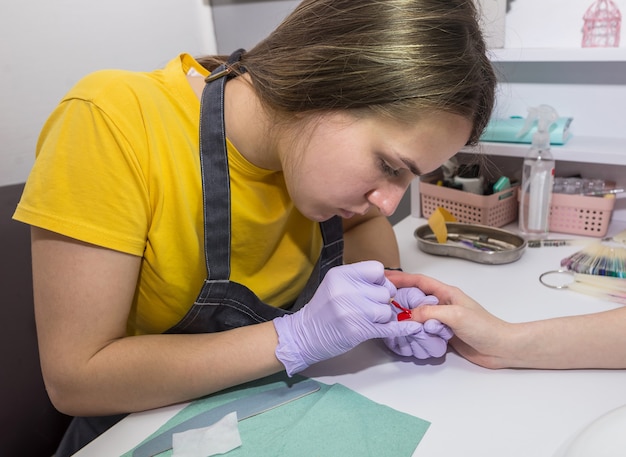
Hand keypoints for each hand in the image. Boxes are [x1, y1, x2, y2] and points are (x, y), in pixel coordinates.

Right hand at [273, 261, 424, 374]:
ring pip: (387, 309)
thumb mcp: (335, 284)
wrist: (304, 334)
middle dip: (382, 300)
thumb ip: (358, 279)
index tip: (375, 289)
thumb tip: (388, 281)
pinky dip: (402, 328)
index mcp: (341, 275)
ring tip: (368, 320)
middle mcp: (346, 290)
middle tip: (371, 308)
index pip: (377, 269)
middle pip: (385, 291)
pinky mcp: (357, 330)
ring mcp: (352, 311)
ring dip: (383, 317)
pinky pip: (388, 327)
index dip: (381, 280)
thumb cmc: (322, 310)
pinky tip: (412, 328)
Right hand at [384, 271, 512, 368]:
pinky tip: (408, 337)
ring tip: (393, 323)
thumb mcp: (455, 315)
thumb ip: (430, 312)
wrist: (502, 348)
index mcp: (446, 293)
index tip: (383, 277)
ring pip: (417, 317)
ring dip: (407, 320)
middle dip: (399, 300)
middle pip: (415, 299)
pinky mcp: (444, 335)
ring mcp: (443, 320)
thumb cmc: (484, 327)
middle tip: (382, 304)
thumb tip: (409, 315)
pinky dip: (415, 333)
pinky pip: (424, 331)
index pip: (418, 281)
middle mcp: (443, 304)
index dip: (400, 278)